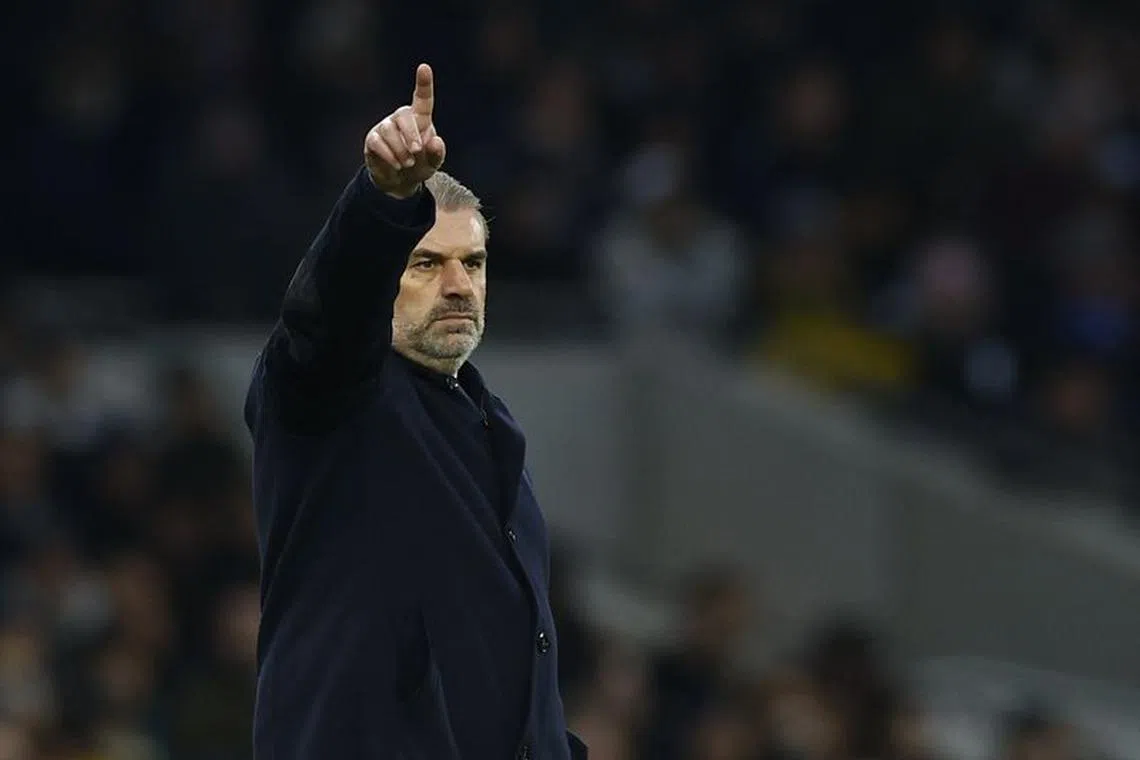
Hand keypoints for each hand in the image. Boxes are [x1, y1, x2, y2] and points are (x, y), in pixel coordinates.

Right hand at [364, 63, 446, 198]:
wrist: (400, 181)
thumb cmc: (420, 165)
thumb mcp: (433, 163)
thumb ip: (437, 153)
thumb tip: (435, 141)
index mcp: (420, 119)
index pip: (423, 98)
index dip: (424, 83)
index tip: (424, 67)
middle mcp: (401, 118)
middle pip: (404, 116)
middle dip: (411, 135)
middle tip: (416, 151)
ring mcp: (385, 127)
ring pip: (389, 131)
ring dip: (400, 150)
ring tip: (407, 164)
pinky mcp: (372, 139)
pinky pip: (377, 142)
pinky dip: (389, 156)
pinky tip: (396, 165)